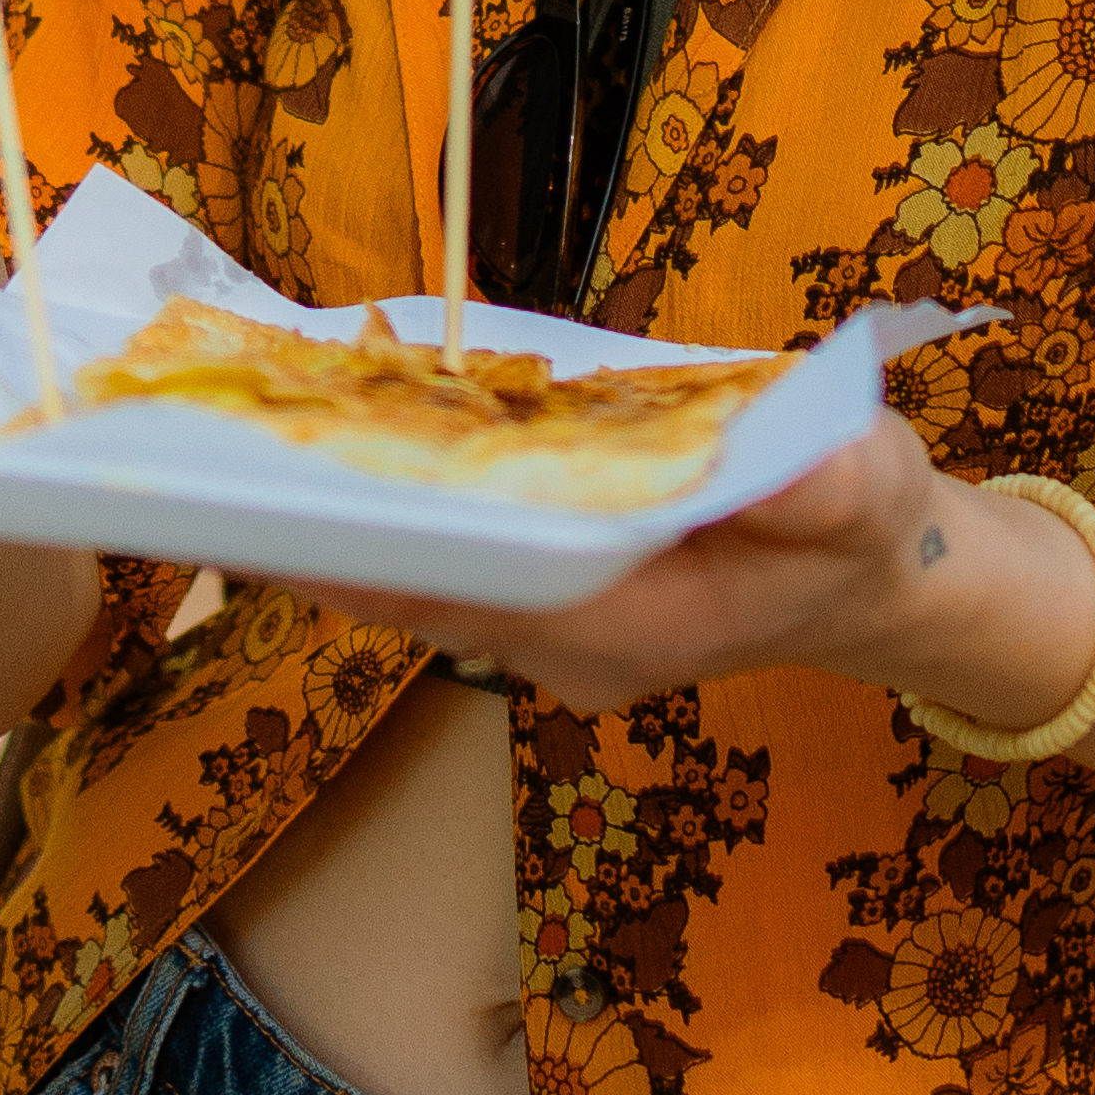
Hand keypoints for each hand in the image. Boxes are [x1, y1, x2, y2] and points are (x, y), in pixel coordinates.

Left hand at [311, 417, 1077, 723]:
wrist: (870, 579)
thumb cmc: (865, 529)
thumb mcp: (869, 491)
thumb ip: (824, 484)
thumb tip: (779, 464)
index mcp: (634, 631)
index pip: (482, 602)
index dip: (388, 563)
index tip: (293, 524)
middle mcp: (571, 651)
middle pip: (426, 597)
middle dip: (334, 537)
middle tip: (224, 462)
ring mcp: (552, 636)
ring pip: (427, 586)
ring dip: (353, 524)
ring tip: (255, 442)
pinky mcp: (546, 604)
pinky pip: (452, 566)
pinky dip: (401, 515)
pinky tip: (348, 447)